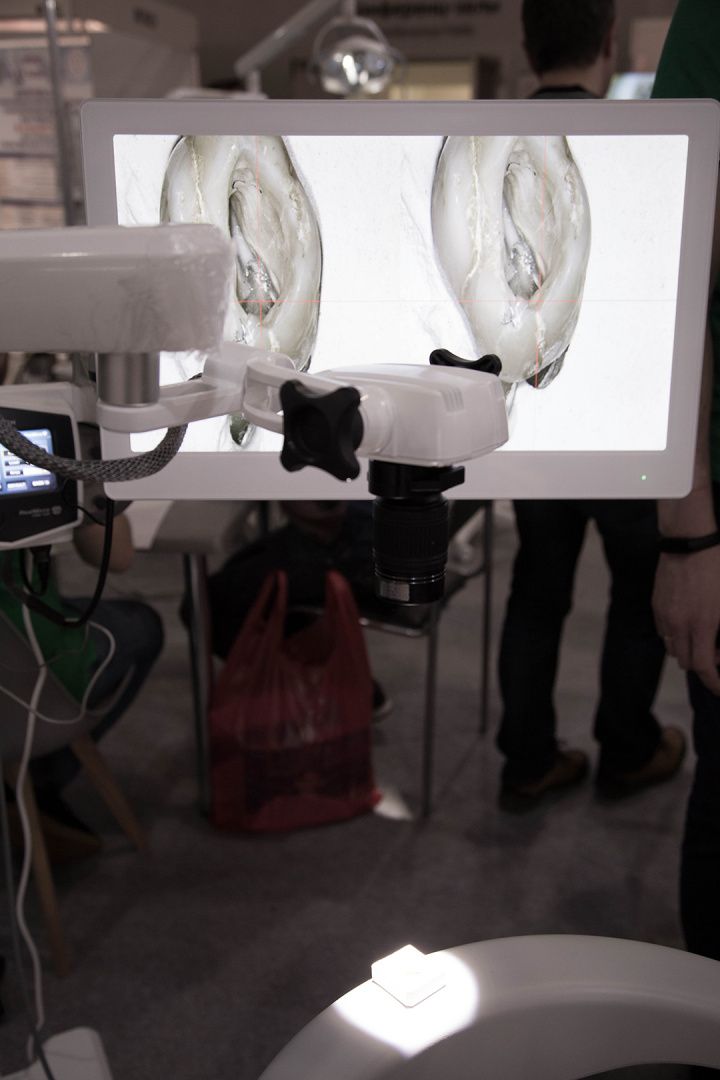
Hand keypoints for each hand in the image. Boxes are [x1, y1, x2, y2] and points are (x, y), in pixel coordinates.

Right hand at [653, 546, 719, 694]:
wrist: (691, 540)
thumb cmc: (718, 567)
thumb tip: (718, 650)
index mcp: (702, 625)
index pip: (703, 667)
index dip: (713, 683)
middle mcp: (679, 624)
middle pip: (686, 662)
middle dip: (702, 665)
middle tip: (716, 652)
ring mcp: (665, 615)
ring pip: (672, 648)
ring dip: (687, 649)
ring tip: (701, 635)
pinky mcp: (656, 605)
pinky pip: (663, 631)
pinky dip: (676, 634)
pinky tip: (687, 620)